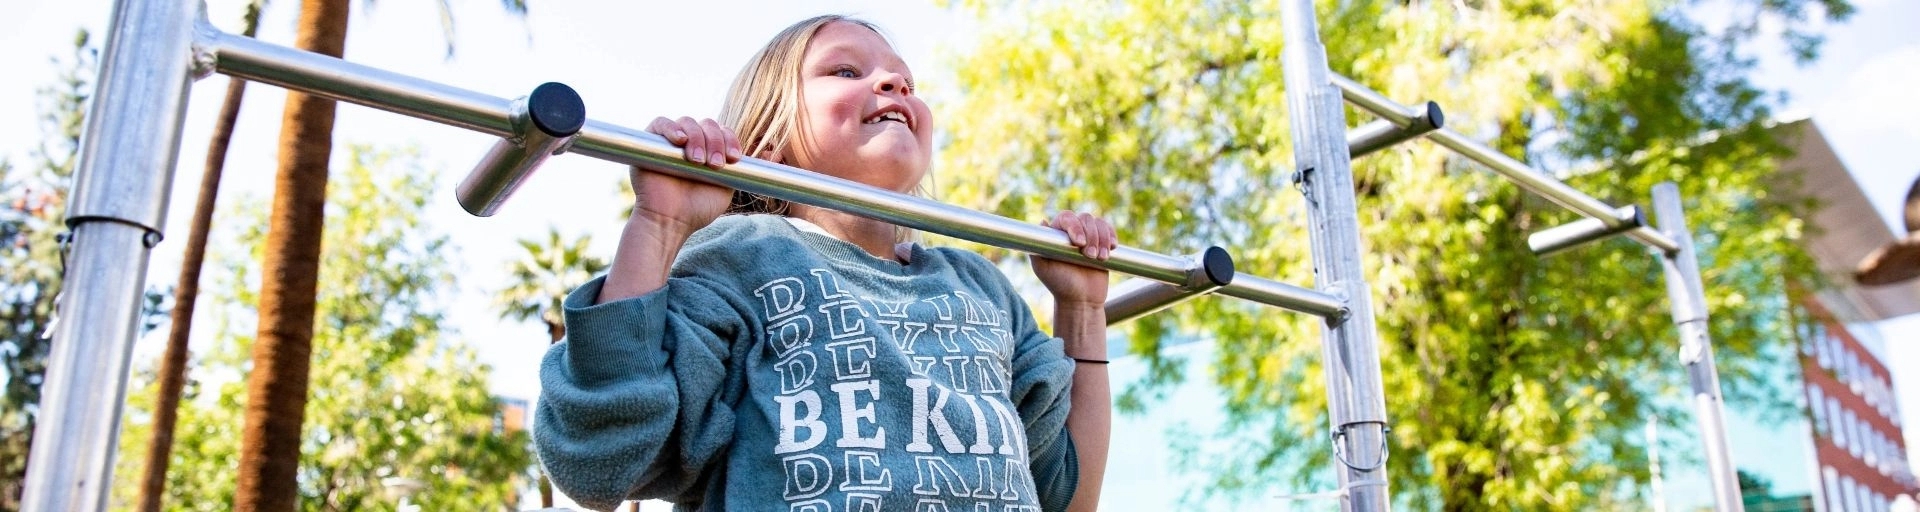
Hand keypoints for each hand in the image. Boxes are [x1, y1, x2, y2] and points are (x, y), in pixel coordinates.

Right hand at [631, 116, 757, 232]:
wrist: (670, 222)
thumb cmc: (697, 209)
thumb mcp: (727, 187)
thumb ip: (741, 169)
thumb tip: (771, 154)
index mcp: (708, 150)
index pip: (722, 131)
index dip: (730, 140)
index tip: (734, 159)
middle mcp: (689, 143)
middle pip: (707, 124)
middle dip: (715, 141)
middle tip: (715, 165)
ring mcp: (669, 142)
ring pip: (688, 122)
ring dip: (698, 138)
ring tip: (697, 161)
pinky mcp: (649, 143)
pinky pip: (660, 122)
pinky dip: (671, 128)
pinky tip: (680, 141)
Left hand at [1031, 210, 1115, 306]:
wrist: (1081, 299)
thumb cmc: (1060, 284)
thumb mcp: (1042, 268)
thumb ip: (1037, 247)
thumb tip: (1043, 221)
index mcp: (1057, 234)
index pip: (1066, 218)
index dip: (1075, 226)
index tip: (1079, 243)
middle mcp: (1072, 232)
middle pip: (1085, 218)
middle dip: (1091, 236)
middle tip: (1090, 256)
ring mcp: (1088, 236)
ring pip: (1099, 223)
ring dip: (1102, 240)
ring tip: (1100, 258)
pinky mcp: (1102, 242)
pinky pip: (1109, 230)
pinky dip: (1111, 237)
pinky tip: (1111, 248)